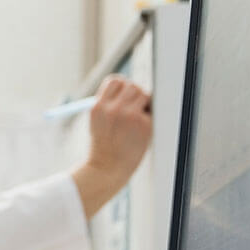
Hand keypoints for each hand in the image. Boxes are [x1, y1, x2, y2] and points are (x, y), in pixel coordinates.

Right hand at [72, 75, 152, 217]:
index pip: (114, 81)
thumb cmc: (103, 146)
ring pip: (144, 94)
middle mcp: (113, 108)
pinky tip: (141, 130)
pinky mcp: (144, 124)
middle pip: (131, 85)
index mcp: (98, 107)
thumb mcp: (97, 122)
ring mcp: (129, 115)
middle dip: (135, 95)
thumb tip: (128, 88)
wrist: (107, 169)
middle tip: (134, 109)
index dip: (121, 87)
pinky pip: (152, 111)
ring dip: (144, 103)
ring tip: (137, 118)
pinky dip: (149, 117)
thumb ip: (109, 105)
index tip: (123, 97)